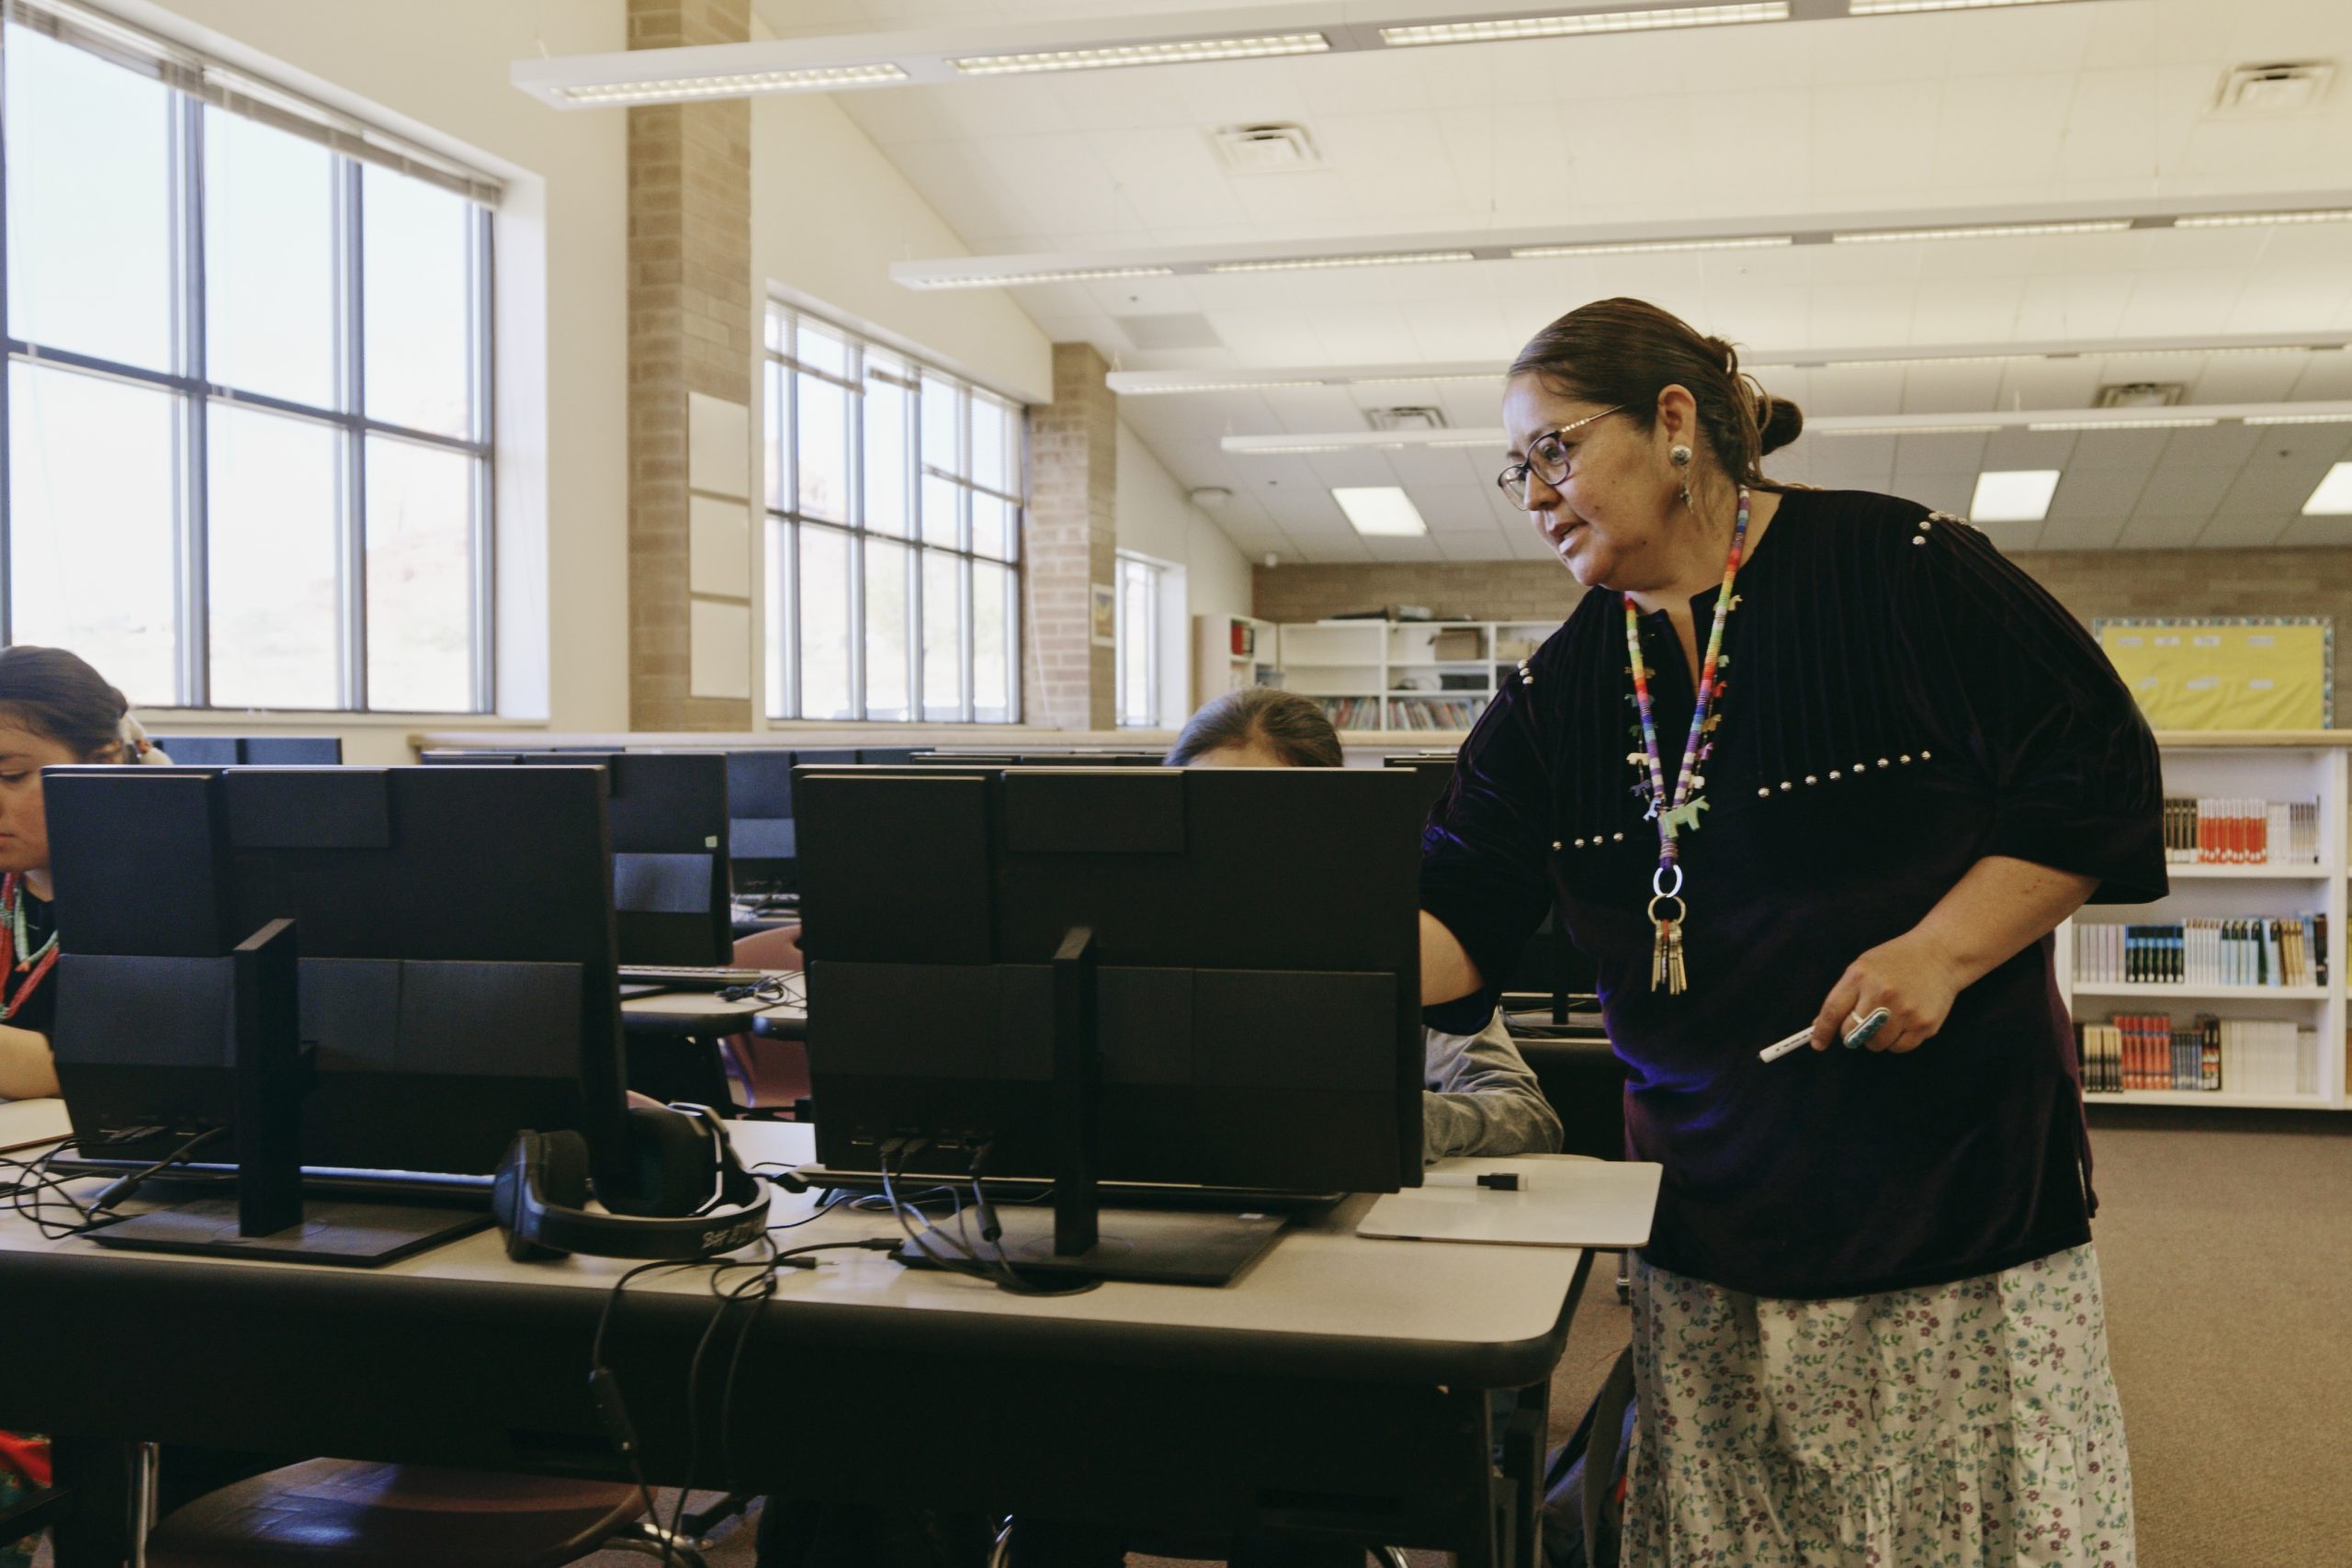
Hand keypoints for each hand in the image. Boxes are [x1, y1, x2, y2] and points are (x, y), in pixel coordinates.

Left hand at [1809, 933, 1965, 1053]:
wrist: (1940, 954)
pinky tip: (1903, 1022)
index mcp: (1860, 976)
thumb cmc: (1895, 961)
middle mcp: (1881, 994)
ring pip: (1875, 1044)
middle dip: (1851, 1033)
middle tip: (1861, 1023)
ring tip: (1886, 1019)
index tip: (1818, 1044)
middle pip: (1852, 1033)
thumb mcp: (1863, 967)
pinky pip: (1899, 1048)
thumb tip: (1819, 1026)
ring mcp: (1905, 1010)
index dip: (1822, 1031)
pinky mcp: (1924, 1024)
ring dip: (1875, 1038)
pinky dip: (1896, 1041)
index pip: (1832, 1011)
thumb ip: (1842, 995)